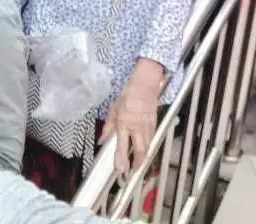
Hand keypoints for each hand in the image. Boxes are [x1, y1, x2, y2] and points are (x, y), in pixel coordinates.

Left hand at [100, 59, 161, 173]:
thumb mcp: (113, 110)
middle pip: (140, 149)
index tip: (121, 170)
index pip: (123, 146)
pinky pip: (152, 136)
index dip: (122, 160)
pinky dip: (149, 144)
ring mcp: (147, 125)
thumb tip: (101, 140)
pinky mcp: (154, 122)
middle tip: (135, 170)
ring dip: (144, 155)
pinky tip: (146, 146)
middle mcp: (137, 127)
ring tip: (140, 162)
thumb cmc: (129, 95)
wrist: (145, 85)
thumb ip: (108, 127)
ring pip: (148, 144)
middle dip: (138, 162)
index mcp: (124, 124)